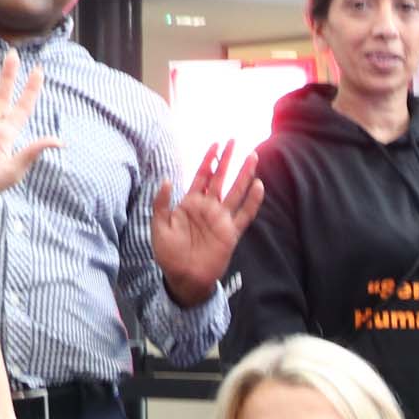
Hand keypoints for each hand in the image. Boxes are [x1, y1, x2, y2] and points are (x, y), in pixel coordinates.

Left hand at [152, 140, 264, 306]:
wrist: (183, 277)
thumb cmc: (169, 254)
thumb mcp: (159, 227)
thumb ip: (162, 204)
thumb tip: (167, 181)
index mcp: (190, 204)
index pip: (202, 176)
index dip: (208, 160)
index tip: (215, 144)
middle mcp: (208, 208)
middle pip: (220, 178)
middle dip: (227, 160)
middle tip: (234, 141)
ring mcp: (221, 219)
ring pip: (236, 192)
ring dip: (244, 175)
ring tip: (252, 157)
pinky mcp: (231, 233)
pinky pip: (245, 214)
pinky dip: (253, 201)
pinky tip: (259, 187)